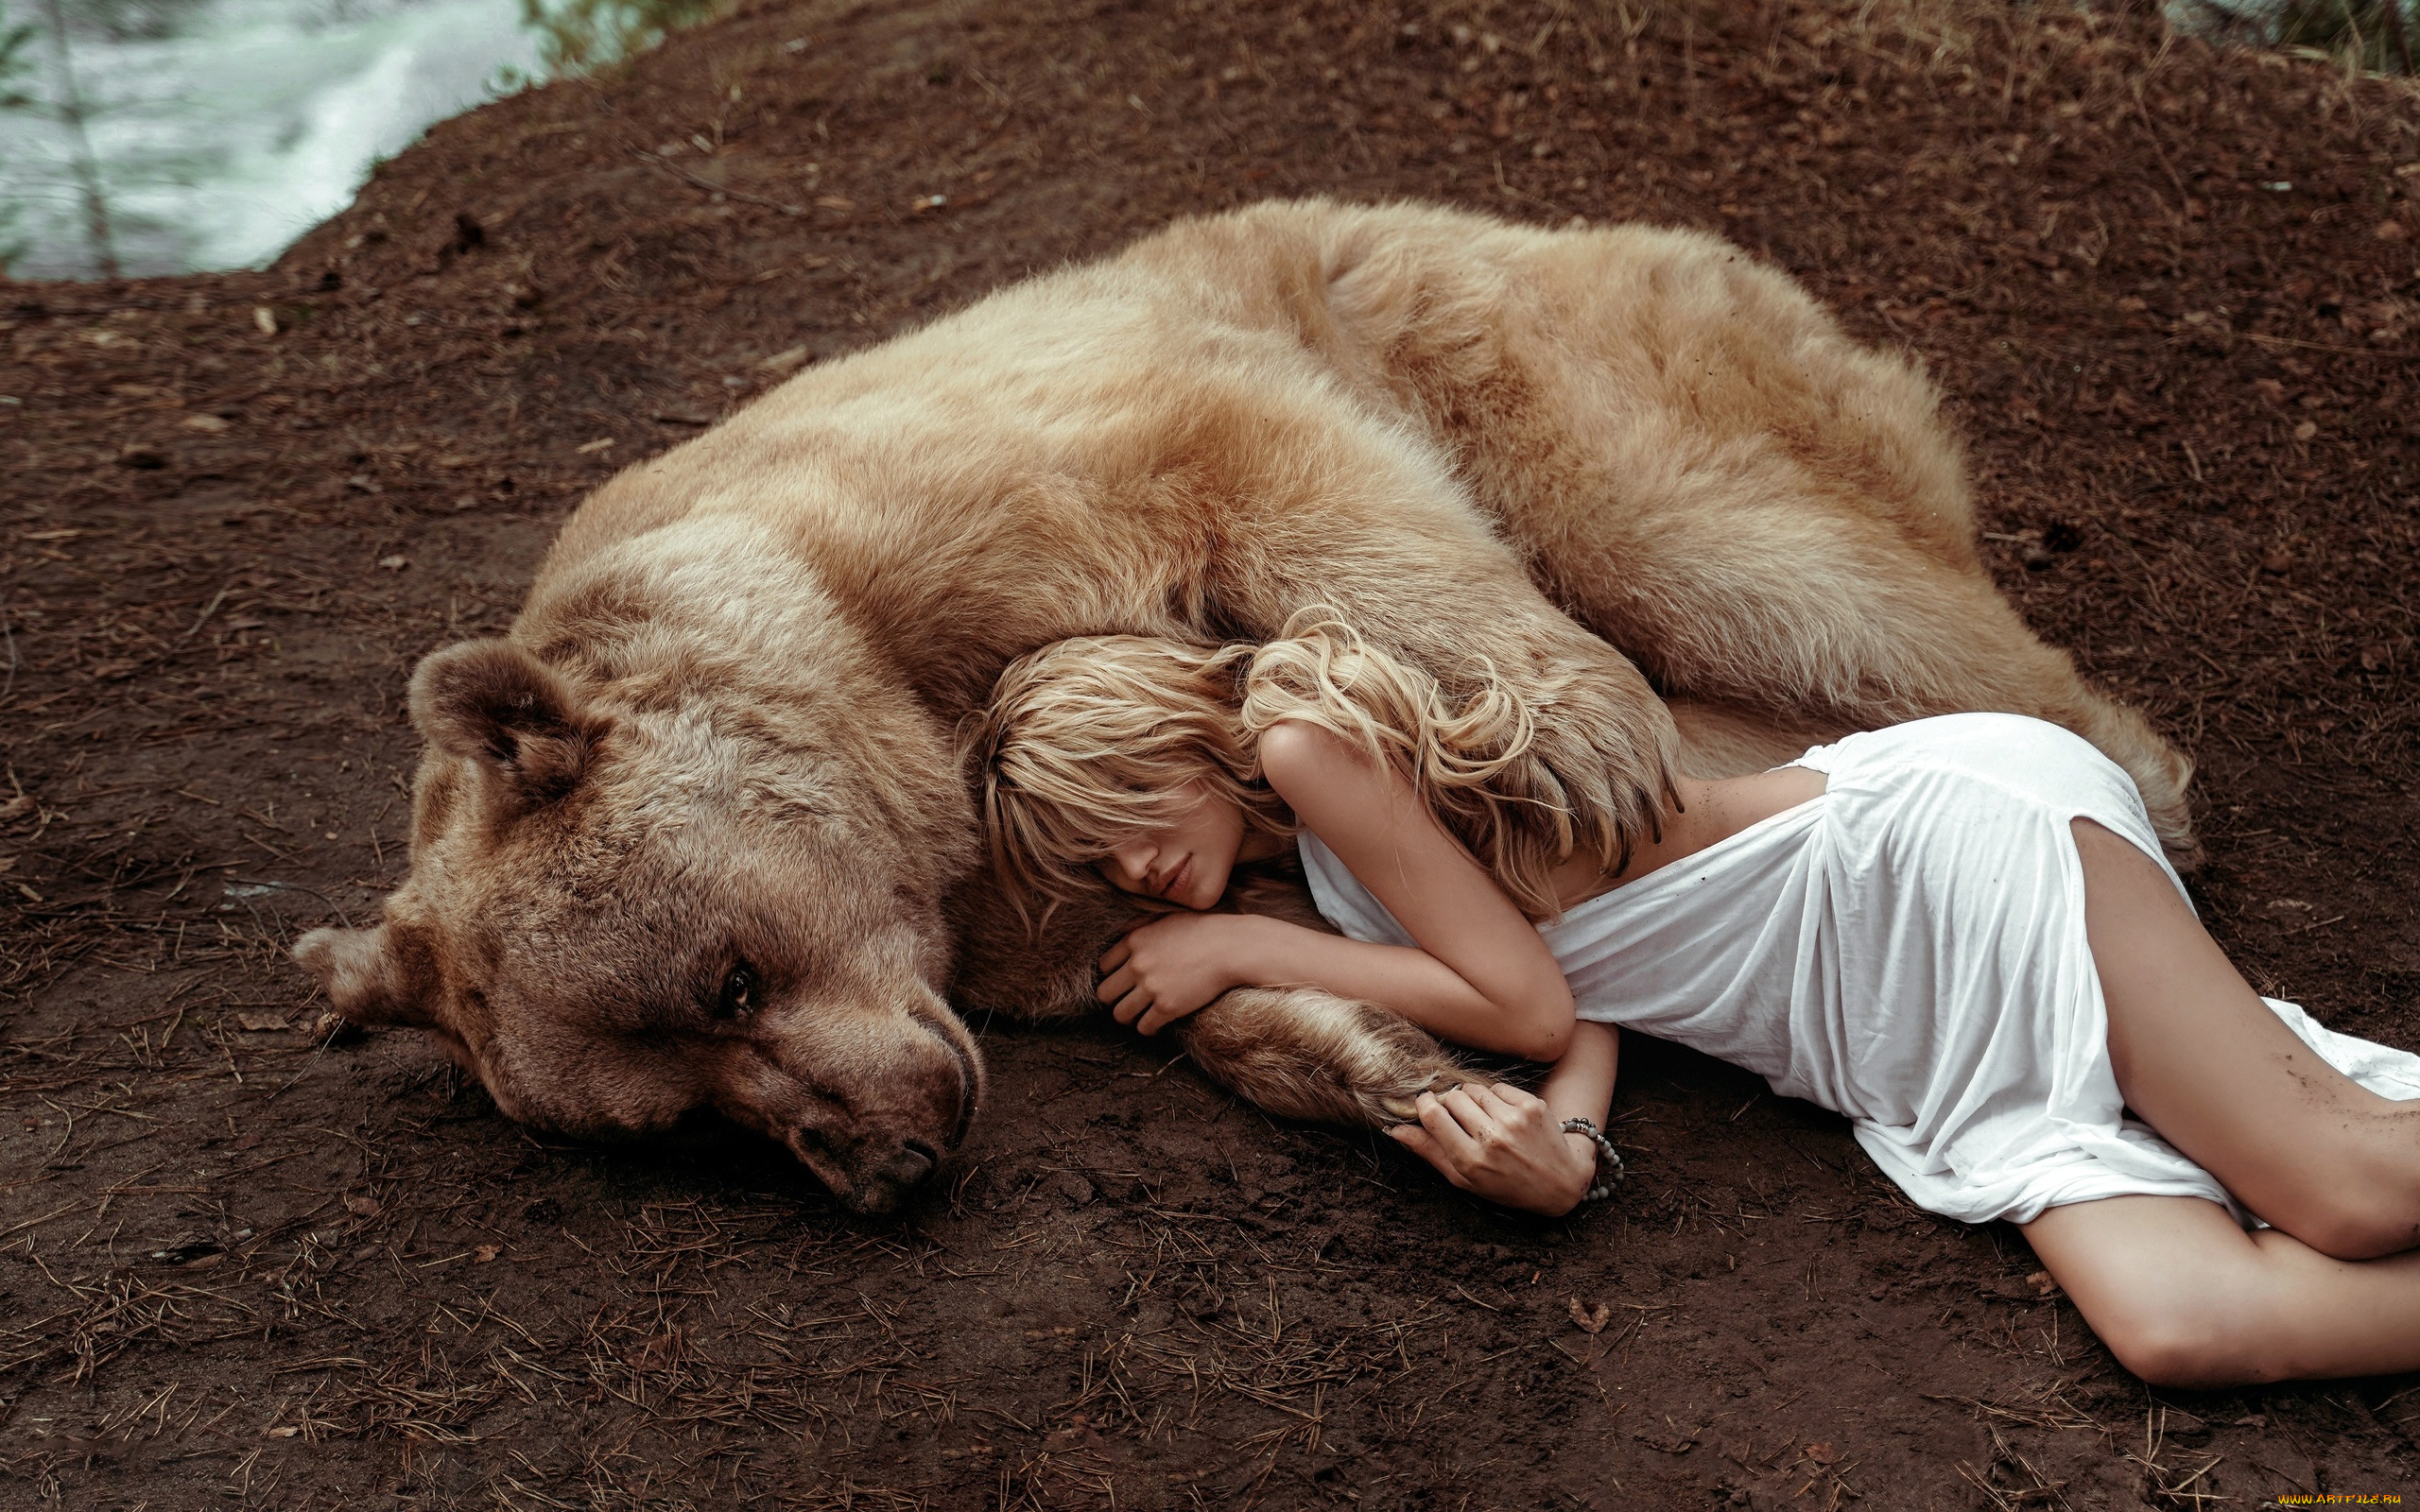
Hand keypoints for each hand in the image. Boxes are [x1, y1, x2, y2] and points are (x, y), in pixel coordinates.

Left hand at [1096, 913, 1253, 1034]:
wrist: (1231, 948)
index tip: (1121, 981)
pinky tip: (1155, 1024)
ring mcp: (1151, 987)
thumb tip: (1120, 932)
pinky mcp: (1168, 1007)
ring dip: (1127, 1017)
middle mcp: (1137, 965)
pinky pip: (1144, 1027)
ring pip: (1120, 1014)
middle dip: (1114, 998)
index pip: (1103, 966)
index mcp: (1134, 941)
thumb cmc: (1202, 930)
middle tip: (1126, 1000)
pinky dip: (1148, 1028)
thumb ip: (1139, 925)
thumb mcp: (1165, 918)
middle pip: (1105, 993)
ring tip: (1137, 1015)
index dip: (1112, 975)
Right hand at [1389, 1082, 1596, 1216]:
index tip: (1427, 1105)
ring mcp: (1513, 1119)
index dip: (1425, 1105)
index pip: (1433, 1116)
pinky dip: (1495, 1098)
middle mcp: (1492, 1138)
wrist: (1560, 1181)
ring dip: (1473, 1099)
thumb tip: (1394, 1131)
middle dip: (1450, 1103)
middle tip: (1460, 1118)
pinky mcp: (1531, 1104)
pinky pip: (1497, 1087)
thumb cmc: (1506, 1185)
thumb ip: (1429, 1152)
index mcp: (1471, 1161)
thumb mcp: (1464, 1179)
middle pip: (1452, 1097)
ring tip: (1484, 1120)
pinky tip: (1504, 1117)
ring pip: (1473, 1089)